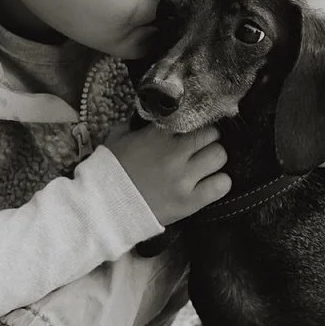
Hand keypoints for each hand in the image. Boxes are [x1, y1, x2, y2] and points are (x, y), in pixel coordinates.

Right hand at [106, 123, 230, 225]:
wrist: (103, 208)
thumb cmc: (109, 170)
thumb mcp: (118, 137)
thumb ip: (137, 124)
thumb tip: (153, 117)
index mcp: (158, 135)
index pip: (192, 118)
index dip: (194, 123)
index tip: (191, 128)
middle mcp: (175, 153)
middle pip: (211, 135)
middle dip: (207, 138)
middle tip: (201, 146)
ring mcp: (184, 179)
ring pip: (219, 156)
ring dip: (214, 158)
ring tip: (205, 164)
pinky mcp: (190, 202)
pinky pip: (221, 185)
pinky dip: (220, 182)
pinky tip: (210, 182)